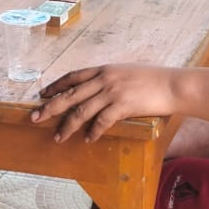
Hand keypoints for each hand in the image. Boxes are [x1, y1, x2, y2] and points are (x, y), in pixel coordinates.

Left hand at [31, 64, 177, 142]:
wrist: (174, 85)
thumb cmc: (154, 79)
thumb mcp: (127, 72)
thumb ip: (111, 78)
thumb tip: (98, 88)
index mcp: (104, 69)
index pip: (73, 76)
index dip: (55, 86)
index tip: (42, 94)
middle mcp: (104, 78)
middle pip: (70, 94)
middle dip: (50, 107)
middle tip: (34, 117)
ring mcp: (112, 92)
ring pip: (81, 111)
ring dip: (67, 126)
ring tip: (58, 137)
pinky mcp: (122, 105)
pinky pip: (101, 122)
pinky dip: (93, 132)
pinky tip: (88, 139)